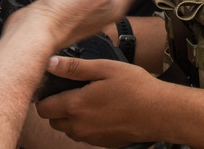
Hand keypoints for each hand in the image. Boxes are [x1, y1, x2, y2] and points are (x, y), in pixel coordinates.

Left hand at [37, 56, 160, 146]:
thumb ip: (75, 68)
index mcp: (76, 106)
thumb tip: (50, 63)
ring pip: (67, 129)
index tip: (52, 85)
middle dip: (55, 107)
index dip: (43, 96)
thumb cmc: (135, 87)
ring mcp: (90, 137)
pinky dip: (84, 125)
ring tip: (84, 99)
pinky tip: (98, 110)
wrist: (160, 113)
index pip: (43, 108)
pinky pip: (83, 135)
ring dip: (69, 117)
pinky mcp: (102, 143)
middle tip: (68, 90)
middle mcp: (79, 126)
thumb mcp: (105, 68)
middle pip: (52, 121)